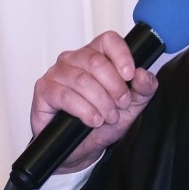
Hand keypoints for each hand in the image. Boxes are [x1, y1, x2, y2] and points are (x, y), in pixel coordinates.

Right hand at [31, 32, 157, 174]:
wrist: (81, 149)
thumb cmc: (102, 123)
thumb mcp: (132, 107)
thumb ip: (144, 89)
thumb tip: (143, 75)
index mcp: (96, 55)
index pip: (108, 40)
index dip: (122, 55)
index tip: (130, 75)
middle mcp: (74, 59)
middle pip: (96, 61)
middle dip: (114, 86)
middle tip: (121, 104)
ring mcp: (57, 73)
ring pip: (82, 79)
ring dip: (100, 102)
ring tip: (107, 117)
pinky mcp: (44, 90)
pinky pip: (65, 95)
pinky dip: (83, 110)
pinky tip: (92, 120)